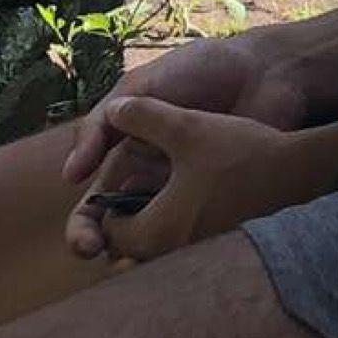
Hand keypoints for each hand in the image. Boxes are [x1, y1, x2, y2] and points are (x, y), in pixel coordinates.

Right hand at [57, 33, 310, 241]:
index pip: (97, 206)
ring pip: (161, 244)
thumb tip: (70, 176)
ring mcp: (192, 195)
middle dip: (109, 251)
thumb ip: (103, 124)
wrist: (268, 69)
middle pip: (122, 233)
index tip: (86, 242)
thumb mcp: (142, 86)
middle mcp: (156, 182)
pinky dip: (189, 254)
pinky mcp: (227, 202)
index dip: (85, 227)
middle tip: (105, 259)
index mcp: (130, 157)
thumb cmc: (201, 70)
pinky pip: (204, 238)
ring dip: (146, 262)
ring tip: (138, 269)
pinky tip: (182, 262)